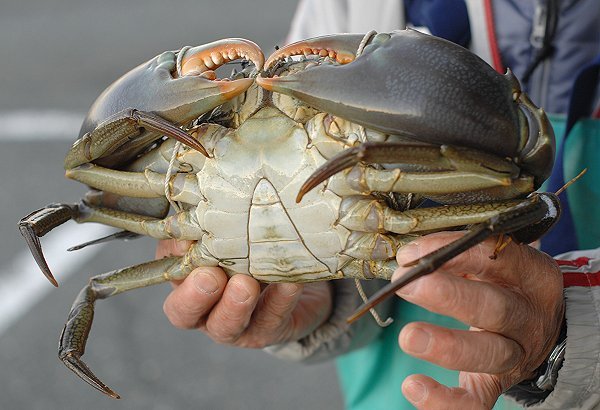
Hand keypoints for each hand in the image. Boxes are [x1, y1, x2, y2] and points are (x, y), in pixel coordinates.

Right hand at [156, 240, 332, 346]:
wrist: (304, 282)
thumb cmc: (257, 249)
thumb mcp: (234, 233)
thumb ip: (215, 224)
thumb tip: (201, 207)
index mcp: (188, 281)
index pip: (170, 272)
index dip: (173, 260)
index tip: (187, 242)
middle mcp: (205, 309)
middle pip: (184, 313)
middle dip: (195, 295)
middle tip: (211, 275)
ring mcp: (237, 325)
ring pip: (226, 325)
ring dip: (234, 305)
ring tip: (246, 284)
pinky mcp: (270, 331)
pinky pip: (273, 318)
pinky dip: (281, 300)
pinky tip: (290, 283)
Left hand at [394, 232, 563, 408]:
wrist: (545, 328)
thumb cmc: (504, 284)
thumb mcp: (495, 262)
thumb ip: (458, 256)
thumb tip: (407, 257)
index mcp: (530, 275)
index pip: (494, 258)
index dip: (451, 254)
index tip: (410, 254)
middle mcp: (527, 315)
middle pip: (494, 307)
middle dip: (447, 296)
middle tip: (405, 284)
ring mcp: (516, 353)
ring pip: (488, 354)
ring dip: (446, 346)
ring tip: (408, 337)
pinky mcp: (496, 385)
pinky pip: (476, 401)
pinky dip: (444, 401)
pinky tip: (413, 387)